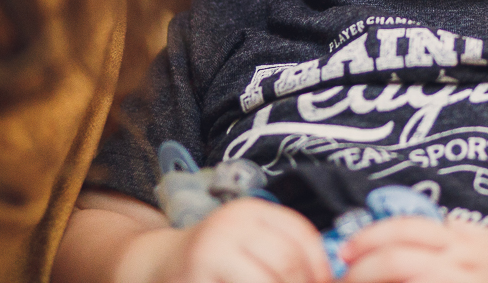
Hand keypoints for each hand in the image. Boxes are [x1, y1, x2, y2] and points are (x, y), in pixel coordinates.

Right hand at [166, 198, 332, 282]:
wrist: (157, 265)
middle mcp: (231, 224)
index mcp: (251, 211)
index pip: (301, 234)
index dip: (321, 266)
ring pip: (269, 280)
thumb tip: (329, 276)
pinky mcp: (197, 276)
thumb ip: (282, 250)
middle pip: (288, 260)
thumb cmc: (214, 259)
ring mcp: (212, 250)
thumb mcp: (247, 242)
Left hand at [341, 217, 487, 282]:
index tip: (348, 249)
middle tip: (344, 275)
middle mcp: (462, 262)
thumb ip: (460, 234)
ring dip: (378, 282)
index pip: (406, 229)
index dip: (370, 238)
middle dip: (363, 268)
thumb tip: (431, 227)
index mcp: (462, 240)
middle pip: (399, 258)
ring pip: (410, 279)